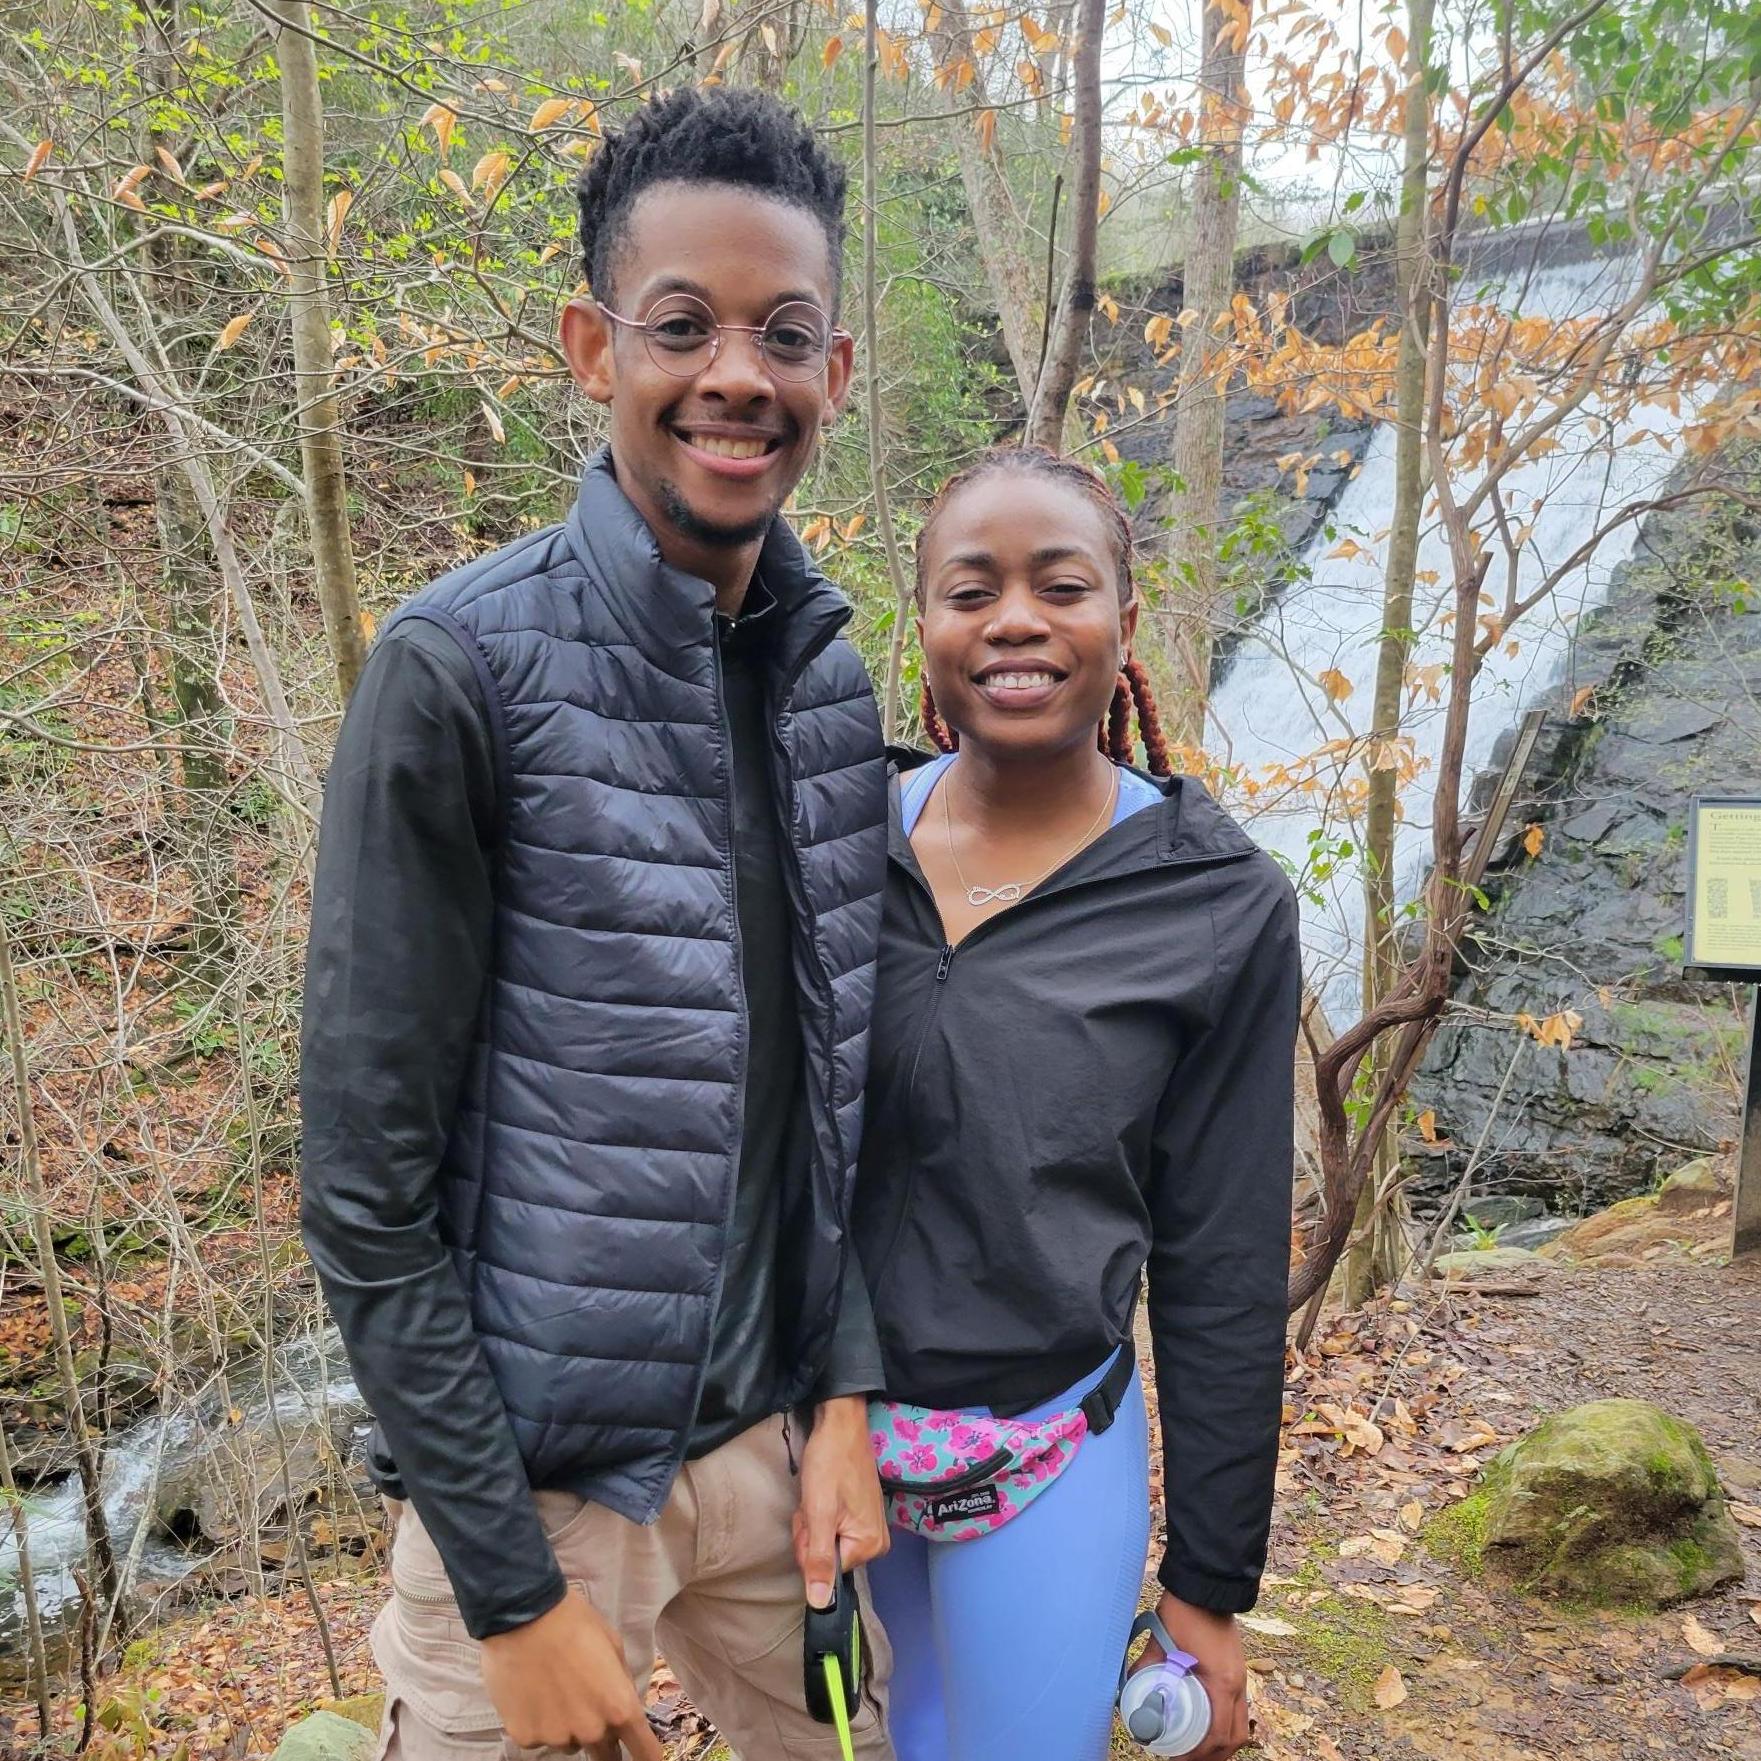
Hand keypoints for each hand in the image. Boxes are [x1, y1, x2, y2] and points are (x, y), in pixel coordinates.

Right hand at [479, 1586, 663, 1760]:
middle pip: (605, 1754)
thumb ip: (621, 1682)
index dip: (649, 1758)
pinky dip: (539, 1722)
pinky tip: (532, 1692)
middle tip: (590, 1710)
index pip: (644, 1751)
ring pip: (569, 1742)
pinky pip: (539, 1737)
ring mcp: (556, 1738)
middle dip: (605, 1742)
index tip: (649, 1760)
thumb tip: (624, 1703)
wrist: (524, 1615)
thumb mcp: (612, 1644)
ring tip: (554, 1688)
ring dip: (568, 1726)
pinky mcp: (525, 1738)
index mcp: (619, 1707)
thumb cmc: (574, 1623)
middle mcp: (591, 1731)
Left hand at [792, 1395, 889, 1606]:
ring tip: (817, 1495)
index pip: (825, 1570)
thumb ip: (819, 1560)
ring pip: (826, 1541)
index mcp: (869, 1546)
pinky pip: (834, 1527)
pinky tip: (822, 1493)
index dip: (809, 1546)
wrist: (840, 1424)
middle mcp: (876, 1541)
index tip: (810, 1518)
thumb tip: (820, 1605)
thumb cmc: (829, 1465)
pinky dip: (821, 1513)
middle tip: (812, 1504)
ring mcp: (870, 1526)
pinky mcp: (862, 1512)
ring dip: (813, 1521)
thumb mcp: (818, 1513)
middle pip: (827, 1557)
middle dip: (811, 1533)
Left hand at [1134, 1592, 1253, 1758]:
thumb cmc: (1184, 1612)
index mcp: (1222, 1683)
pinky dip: (1226, 1725)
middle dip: (1213, 1756)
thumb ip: (1145, 1667)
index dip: (1199, 1754)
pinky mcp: (1237, 1669)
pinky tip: (1208, 1725)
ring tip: (1198, 1750)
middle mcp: (1237, 1685)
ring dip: (1222, 1742)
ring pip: (1240, 1725)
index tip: (1177, 1758)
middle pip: (1235, 1737)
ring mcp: (1240, 1677)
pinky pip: (1239, 1709)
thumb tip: (1126, 1692)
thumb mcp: (1160, 1642)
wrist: (1206, 1585)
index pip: (1217, 1735)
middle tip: (1186, 1760)